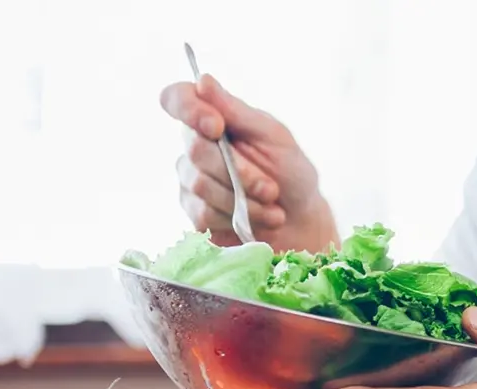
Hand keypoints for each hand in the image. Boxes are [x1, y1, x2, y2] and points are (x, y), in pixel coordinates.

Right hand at [160, 74, 338, 251]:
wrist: (299, 220)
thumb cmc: (290, 172)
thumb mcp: (273, 136)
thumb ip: (236, 111)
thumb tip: (202, 80)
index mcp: (213, 117)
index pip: (177, 99)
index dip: (189, 110)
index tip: (217, 127)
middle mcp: (195, 146)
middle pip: (195, 149)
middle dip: (239, 171)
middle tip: (270, 187)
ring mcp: (191, 180)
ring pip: (201, 185)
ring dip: (244, 198)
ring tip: (271, 204)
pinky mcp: (195, 213)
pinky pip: (204, 214)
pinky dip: (237, 218)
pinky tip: (258, 220)